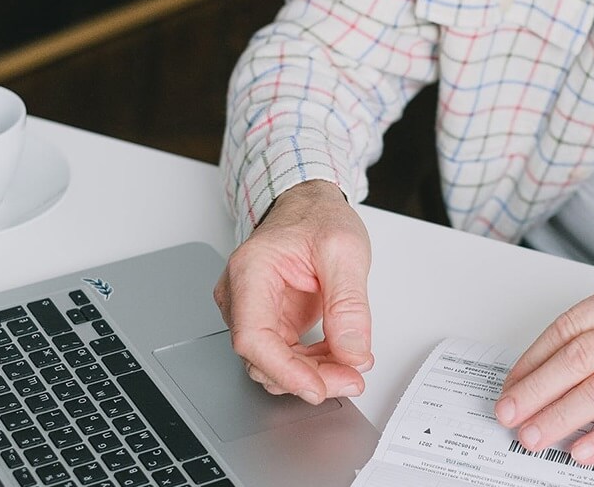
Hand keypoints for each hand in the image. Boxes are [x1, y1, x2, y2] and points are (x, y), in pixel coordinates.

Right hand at [214, 180, 373, 404]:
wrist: (310, 205)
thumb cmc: (317, 217)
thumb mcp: (345, 252)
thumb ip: (349, 304)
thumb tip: (353, 351)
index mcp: (250, 270)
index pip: (252, 337)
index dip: (284, 370)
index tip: (317, 387)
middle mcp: (241, 295)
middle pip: (263, 357)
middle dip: (309, 376)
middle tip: (352, 377)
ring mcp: (253, 311)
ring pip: (274, 364)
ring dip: (314, 374)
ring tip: (352, 366)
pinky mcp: (271, 322)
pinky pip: (287, 357)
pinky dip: (315, 364)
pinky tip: (341, 358)